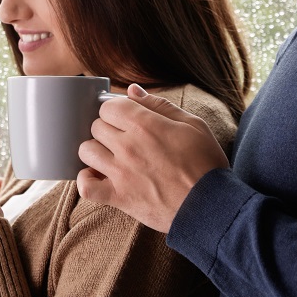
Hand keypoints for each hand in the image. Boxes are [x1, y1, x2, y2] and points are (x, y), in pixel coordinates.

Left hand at [76, 84, 227, 232]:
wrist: (211, 206)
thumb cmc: (205, 164)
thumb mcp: (192, 125)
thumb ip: (159, 105)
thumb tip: (132, 90)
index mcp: (145, 125)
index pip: (109, 106)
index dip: (116, 110)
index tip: (126, 118)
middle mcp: (128, 146)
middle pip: (96, 126)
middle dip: (107, 128)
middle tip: (123, 138)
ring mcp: (120, 173)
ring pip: (86, 151)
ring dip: (95, 151)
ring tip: (111, 156)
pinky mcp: (119, 197)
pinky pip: (86, 187)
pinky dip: (86, 181)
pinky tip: (98, 176)